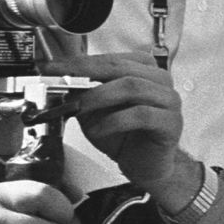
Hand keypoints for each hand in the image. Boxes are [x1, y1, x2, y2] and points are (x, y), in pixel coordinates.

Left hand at [40, 54, 185, 190]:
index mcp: (144, 70)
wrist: (145, 165)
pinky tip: (97, 131)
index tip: (51, 68)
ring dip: (98, 96)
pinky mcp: (171, 122)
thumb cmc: (123, 135)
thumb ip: (82, 93)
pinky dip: (113, 121)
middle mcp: (160, 80)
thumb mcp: (95, 110)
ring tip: (77, 109)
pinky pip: (141, 114)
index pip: (110, 58)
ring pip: (132, 87)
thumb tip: (56, 79)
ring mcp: (170, 100)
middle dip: (85, 74)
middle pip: (120, 68)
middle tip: (59, 83)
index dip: (79, 61)